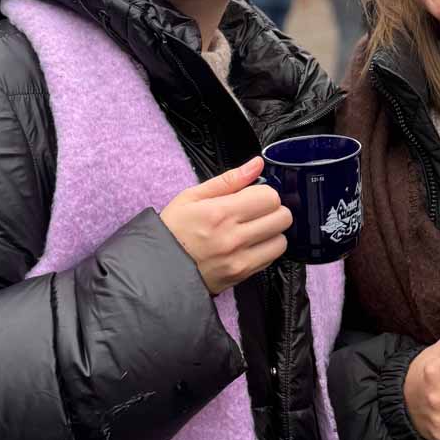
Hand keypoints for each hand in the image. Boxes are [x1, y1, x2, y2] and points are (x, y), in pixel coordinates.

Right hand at [159, 156, 291, 293]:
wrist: (157, 270)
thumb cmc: (172, 231)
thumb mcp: (192, 196)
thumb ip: (229, 179)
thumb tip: (257, 164)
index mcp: (221, 213)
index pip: (269, 197)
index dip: (264, 192)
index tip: (252, 196)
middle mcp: (234, 237)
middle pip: (282, 217)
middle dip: (273, 210)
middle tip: (256, 211)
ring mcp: (240, 259)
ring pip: (282, 240)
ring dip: (272, 232)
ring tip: (253, 230)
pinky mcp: (242, 275)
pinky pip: (272, 259)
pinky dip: (266, 249)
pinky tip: (249, 244)